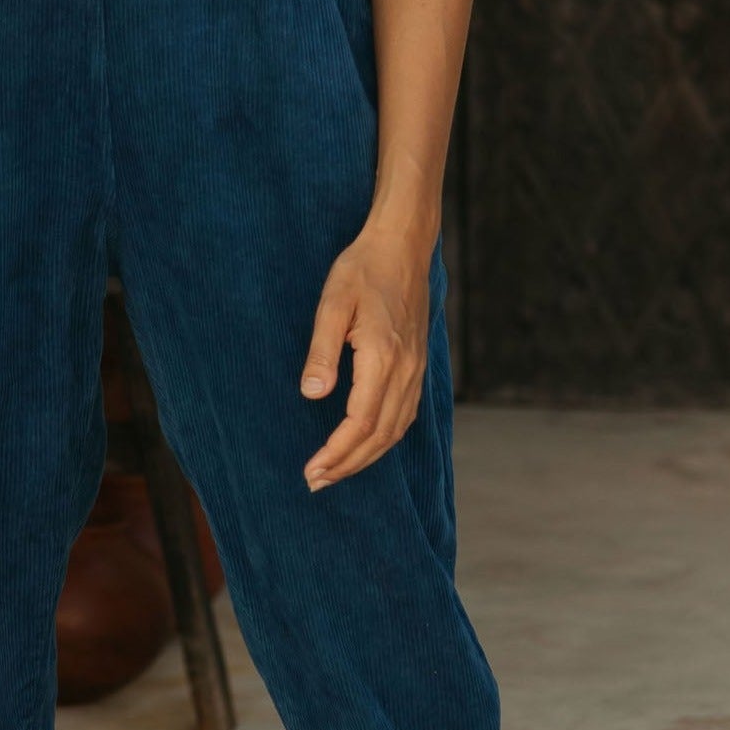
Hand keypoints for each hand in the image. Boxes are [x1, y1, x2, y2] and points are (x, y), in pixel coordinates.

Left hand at [299, 215, 432, 489]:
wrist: (403, 246)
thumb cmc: (362, 270)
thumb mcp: (332, 303)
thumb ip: (321, 350)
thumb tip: (312, 394)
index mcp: (383, 358)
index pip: (362, 422)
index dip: (337, 452)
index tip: (312, 470)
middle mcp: (405, 370)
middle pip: (380, 436)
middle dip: (348, 465)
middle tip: (315, 483)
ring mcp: (415, 370)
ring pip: (396, 430)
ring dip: (366, 457)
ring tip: (335, 472)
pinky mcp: (417, 366)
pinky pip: (405, 415)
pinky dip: (385, 439)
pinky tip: (366, 445)